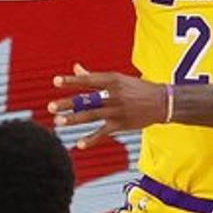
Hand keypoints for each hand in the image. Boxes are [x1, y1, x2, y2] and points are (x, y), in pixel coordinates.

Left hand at [48, 63, 166, 147]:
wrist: (162, 102)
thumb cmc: (137, 88)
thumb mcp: (118, 79)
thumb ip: (94, 76)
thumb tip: (76, 68)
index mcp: (112, 81)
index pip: (88, 81)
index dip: (71, 81)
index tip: (56, 81)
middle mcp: (113, 95)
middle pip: (87, 100)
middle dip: (68, 104)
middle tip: (50, 107)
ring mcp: (117, 111)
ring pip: (92, 116)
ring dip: (74, 120)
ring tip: (59, 122)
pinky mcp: (121, 124)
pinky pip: (103, 132)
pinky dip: (92, 139)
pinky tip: (79, 144)